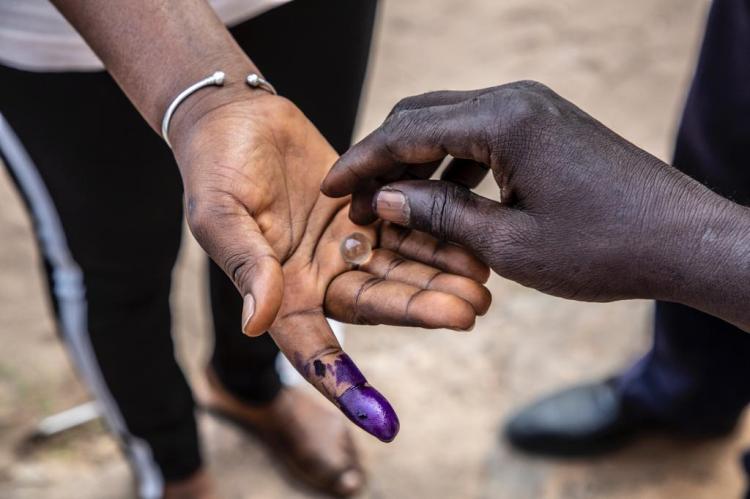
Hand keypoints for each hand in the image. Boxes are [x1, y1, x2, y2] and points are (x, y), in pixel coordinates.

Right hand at [171, 91, 490, 439]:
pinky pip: (405, 231)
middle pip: (377, 303)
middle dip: (420, 309)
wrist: (237, 119)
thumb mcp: (219, 214)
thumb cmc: (214, 168)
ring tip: (480, 285)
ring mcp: (346, 246)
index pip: (312, 349)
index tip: (380, 420)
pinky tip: (470, 247)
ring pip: (400, 269)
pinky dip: (436, 240)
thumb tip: (257, 322)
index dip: (343, 382)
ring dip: (438, 278)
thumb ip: (245, 264)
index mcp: (282, 292)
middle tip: (467, 312)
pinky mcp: (366, 215)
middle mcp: (320, 277)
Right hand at [322, 81, 749, 309]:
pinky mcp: (547, 125)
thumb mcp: (509, 244)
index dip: (361, 162)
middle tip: (355, 200)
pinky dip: (453, 163)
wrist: (684, 239)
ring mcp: (534, 108)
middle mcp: (515, 100)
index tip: (329, 188)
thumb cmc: (603, 248)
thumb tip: (384, 197)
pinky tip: (443, 198)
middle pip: (423, 116)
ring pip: (451, 124)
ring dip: (416, 161)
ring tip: (392, 205)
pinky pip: (482, 135)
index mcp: (503, 121)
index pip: (407, 132)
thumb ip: (439, 213)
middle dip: (383, 158)